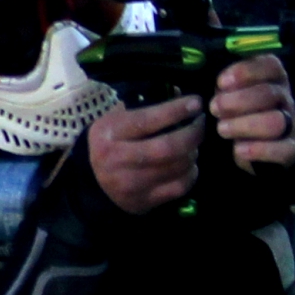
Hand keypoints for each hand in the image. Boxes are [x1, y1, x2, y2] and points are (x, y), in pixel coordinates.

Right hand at [86, 92, 203, 214]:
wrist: (93, 183)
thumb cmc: (111, 143)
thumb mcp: (117, 120)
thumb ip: (145, 106)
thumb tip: (178, 93)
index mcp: (109, 133)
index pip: (148, 120)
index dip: (176, 111)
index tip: (196, 103)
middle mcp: (117, 159)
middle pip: (168, 147)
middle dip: (192, 134)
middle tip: (200, 124)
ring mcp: (130, 184)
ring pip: (177, 167)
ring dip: (192, 152)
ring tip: (192, 144)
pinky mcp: (143, 201)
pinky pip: (179, 186)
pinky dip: (190, 173)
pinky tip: (187, 165)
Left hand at [207, 53, 294, 172]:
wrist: (265, 138)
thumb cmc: (241, 106)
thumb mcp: (233, 89)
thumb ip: (228, 84)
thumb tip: (220, 86)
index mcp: (273, 76)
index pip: (269, 65)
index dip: (245, 72)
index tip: (221, 82)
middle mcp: (284, 97)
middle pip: (268, 94)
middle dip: (238, 101)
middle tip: (215, 108)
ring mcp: (291, 123)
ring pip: (275, 122)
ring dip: (244, 125)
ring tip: (222, 129)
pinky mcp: (291, 147)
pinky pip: (282, 150)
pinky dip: (258, 150)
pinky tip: (238, 149)